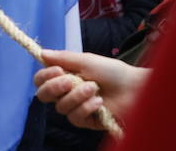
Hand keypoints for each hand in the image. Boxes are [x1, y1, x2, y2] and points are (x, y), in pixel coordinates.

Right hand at [34, 49, 148, 129]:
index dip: (45, 76)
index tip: (58, 70)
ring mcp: (75, 107)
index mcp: (64, 75)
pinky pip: (75, 117)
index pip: (41, 79)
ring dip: (77, 96)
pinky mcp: (85, 121)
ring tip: (95, 88)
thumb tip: (42, 53)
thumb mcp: (87, 60)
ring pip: (61, 107)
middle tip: (70, 80)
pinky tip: (99, 102)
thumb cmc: (112, 71)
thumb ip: (64, 58)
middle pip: (43, 95)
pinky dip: (86, 107)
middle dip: (54, 87)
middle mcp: (66, 92)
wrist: (133, 88)